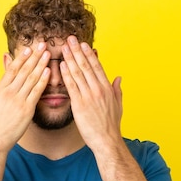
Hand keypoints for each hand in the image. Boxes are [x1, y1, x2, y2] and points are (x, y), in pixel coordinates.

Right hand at [0, 42, 50, 153]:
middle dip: (34, 56)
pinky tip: (48, 71)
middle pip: (23, 70)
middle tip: (42, 44)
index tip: (28, 48)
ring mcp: (18, 101)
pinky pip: (37, 92)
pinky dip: (43, 80)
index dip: (20, 58)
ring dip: (40, 65)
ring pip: (31, 79)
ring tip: (47, 54)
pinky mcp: (27, 110)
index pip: (11, 70)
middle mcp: (8, 93)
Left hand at [60, 36, 123, 151]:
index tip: (83, 44)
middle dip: (77, 51)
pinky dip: (66, 74)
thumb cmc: (111, 125)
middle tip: (70, 39)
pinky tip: (62, 65)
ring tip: (64, 48)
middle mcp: (98, 89)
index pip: (97, 67)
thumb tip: (118, 78)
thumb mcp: (118, 105)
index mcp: (107, 88)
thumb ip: (117, 90)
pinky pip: (72, 86)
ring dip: (70, 58)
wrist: (107, 140)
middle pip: (86, 66)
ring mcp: (89, 96)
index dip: (89, 54)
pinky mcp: (79, 104)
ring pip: (78, 73)